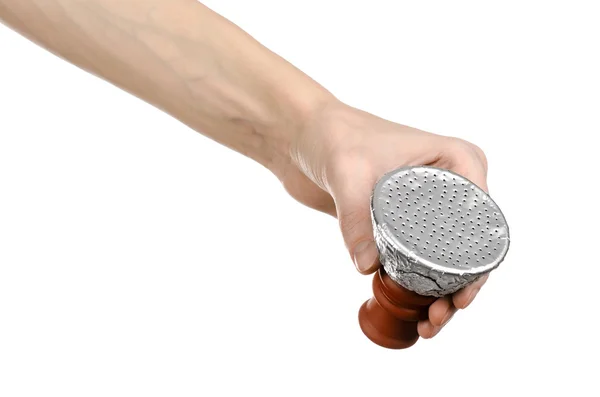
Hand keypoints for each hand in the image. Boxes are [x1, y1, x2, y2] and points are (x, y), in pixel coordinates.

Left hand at [280, 100, 488, 338]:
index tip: (462, 295)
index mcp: (456, 161)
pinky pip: (418, 258)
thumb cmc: (335, 136)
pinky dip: (418, 285)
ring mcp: (427, 206)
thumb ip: (356, 219)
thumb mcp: (348, 173)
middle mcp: (450, 184)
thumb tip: (368, 267)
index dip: (479, 264)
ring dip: (441, 294)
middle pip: (468, 247)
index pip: (481, 220)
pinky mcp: (403, 221)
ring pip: (446, 258)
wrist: (306, 136)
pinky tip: (413, 312)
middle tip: (439, 317)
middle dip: (460, 288)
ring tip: (427, 325)